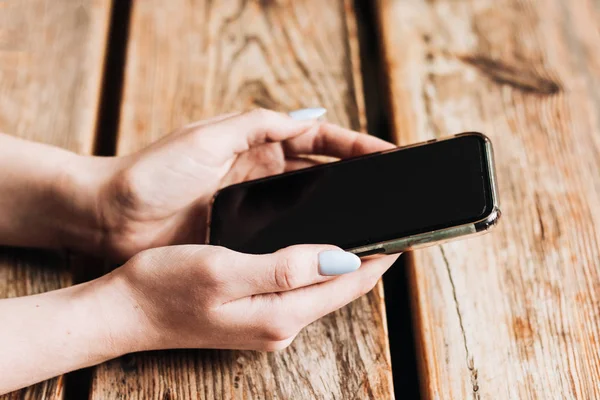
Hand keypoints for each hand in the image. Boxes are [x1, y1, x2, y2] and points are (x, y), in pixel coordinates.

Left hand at [95, 109, 394, 258]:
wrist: (109, 218)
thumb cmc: (151, 173)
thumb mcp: (205, 138)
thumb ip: (257, 125)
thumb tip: (312, 115)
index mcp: (254, 144)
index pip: (317, 141)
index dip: (354, 146)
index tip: (387, 155)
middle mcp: (260, 173)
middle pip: (321, 171)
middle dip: (356, 176)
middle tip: (391, 189)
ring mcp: (253, 205)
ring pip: (309, 203)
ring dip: (339, 207)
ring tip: (373, 217)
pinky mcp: (242, 234)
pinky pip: (286, 232)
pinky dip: (310, 235)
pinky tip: (330, 244)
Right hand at [113, 244, 399, 350]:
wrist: (124, 311)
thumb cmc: (165, 286)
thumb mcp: (225, 268)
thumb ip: (285, 267)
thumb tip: (342, 260)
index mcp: (279, 313)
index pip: (348, 284)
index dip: (380, 258)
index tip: (404, 233)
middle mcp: (280, 325)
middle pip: (340, 290)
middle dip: (369, 262)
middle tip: (390, 229)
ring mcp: (267, 324)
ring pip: (321, 290)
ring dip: (345, 265)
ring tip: (363, 236)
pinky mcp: (254, 316)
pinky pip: (299, 291)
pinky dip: (317, 268)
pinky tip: (317, 251)